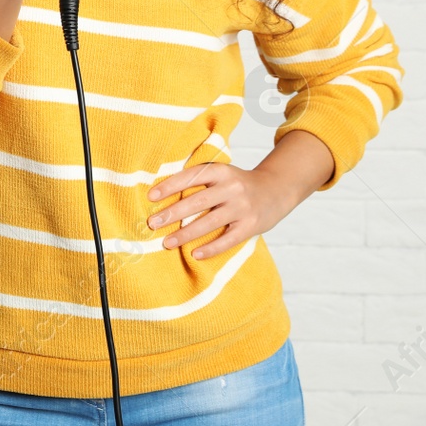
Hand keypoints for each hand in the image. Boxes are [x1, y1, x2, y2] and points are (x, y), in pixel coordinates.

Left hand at [146, 163, 297, 259]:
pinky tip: (194, 254)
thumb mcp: (220, 174)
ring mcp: (242, 207)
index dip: (170, 186)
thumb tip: (162, 196)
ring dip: (186, 234)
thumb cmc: (237, 183)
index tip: (150, 197)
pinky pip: (228, 239)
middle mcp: (232, 188)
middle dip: (172, 213)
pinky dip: (211, 248)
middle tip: (152, 223)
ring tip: (166, 242)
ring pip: (210, 222)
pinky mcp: (251, 226)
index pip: (191, 177)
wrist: (275, 190)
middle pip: (198, 201)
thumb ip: (198, 180)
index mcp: (220, 171)